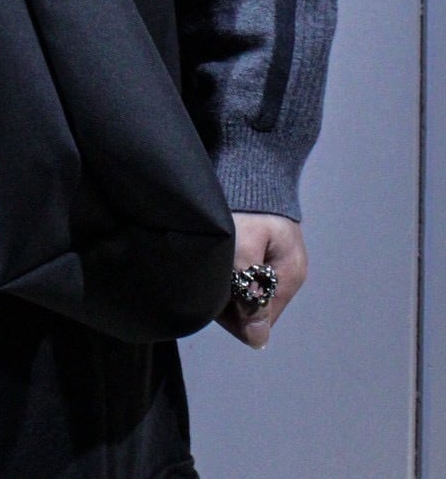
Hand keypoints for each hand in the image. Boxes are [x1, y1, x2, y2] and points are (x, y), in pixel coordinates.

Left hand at [215, 210, 307, 350]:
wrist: (248, 159)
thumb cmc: (246, 203)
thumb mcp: (244, 247)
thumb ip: (249, 291)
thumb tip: (258, 340)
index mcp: (288, 276)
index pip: (259, 321)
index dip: (232, 315)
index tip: (213, 291)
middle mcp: (284, 273)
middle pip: (251, 308)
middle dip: (226, 298)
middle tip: (210, 270)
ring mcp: (273, 260)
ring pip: (243, 290)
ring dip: (224, 282)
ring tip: (212, 258)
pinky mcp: (260, 247)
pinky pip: (240, 272)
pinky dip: (225, 268)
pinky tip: (215, 254)